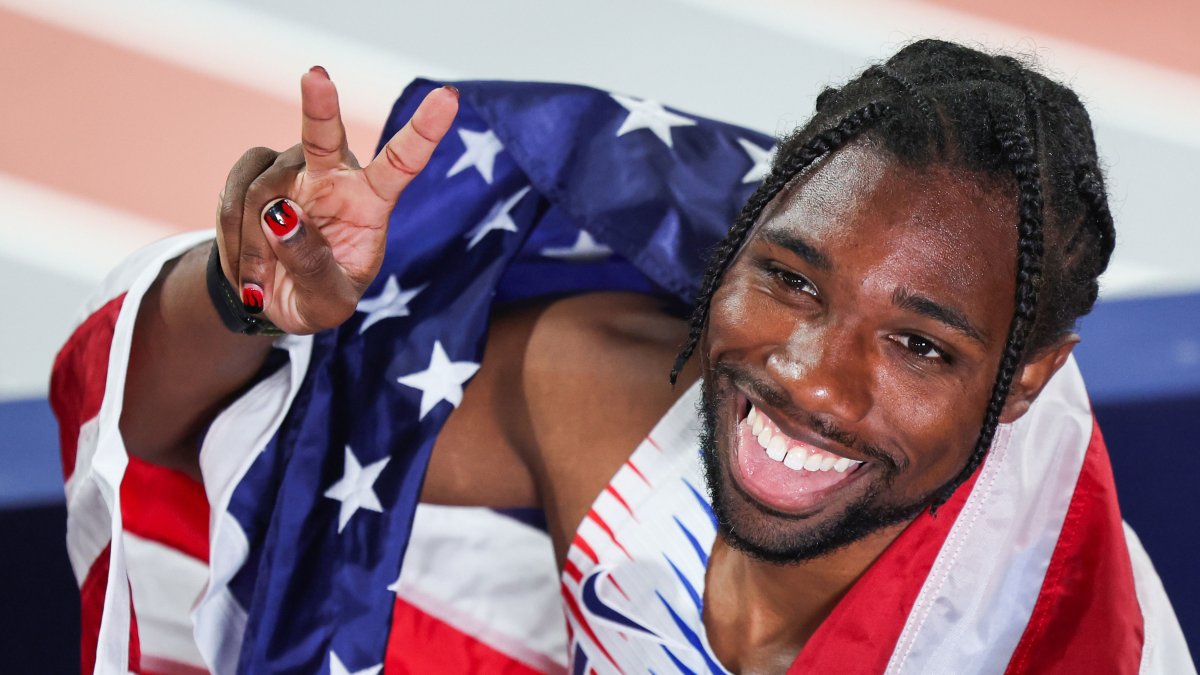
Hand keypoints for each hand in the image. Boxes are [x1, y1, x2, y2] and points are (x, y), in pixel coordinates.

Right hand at [216, 66, 458, 333]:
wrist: (272, 301)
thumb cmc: (316, 297)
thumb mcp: (327, 303)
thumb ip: (312, 267)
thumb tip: (282, 218)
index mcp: (371, 203)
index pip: (402, 163)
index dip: (425, 131)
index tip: (447, 98)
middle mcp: (336, 174)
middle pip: (326, 136)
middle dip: (320, 105)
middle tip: (315, 75)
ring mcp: (294, 168)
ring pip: (262, 193)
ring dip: (254, 247)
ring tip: (260, 284)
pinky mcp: (256, 169)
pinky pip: (233, 196)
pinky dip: (232, 240)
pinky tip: (244, 268)